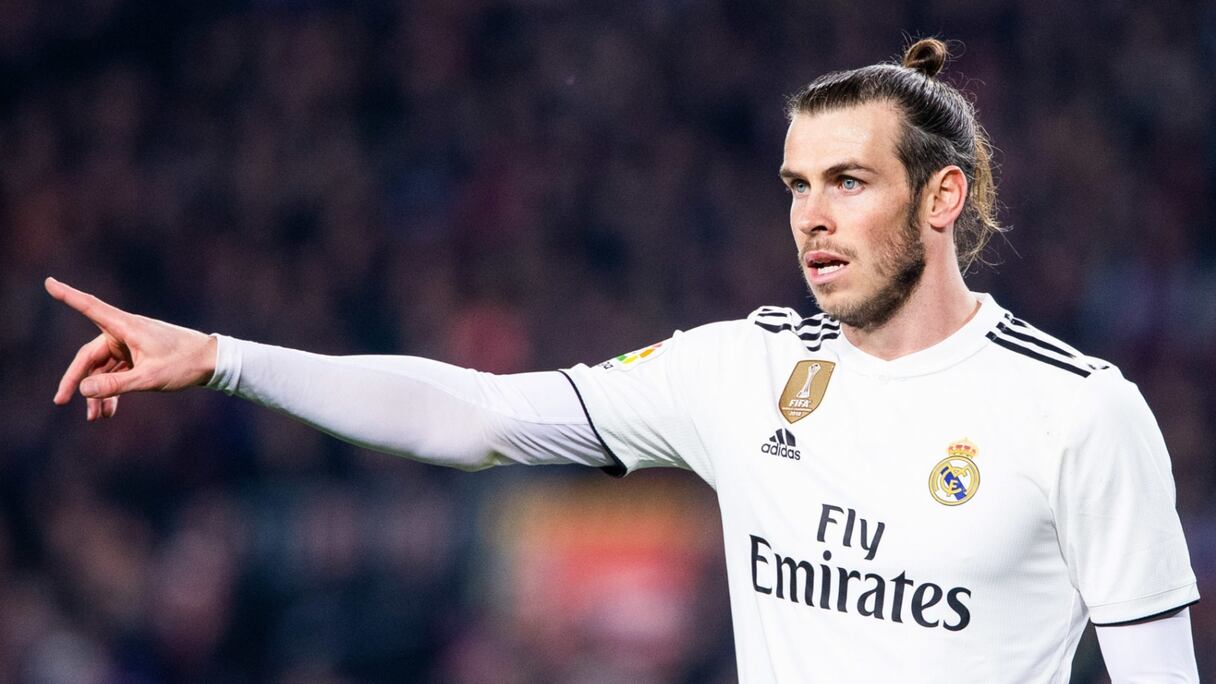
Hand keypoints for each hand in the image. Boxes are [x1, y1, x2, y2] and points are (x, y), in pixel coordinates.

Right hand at [46, 277, 217, 420]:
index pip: (90, 308)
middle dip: (76, 379)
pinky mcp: (139, 356)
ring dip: (98, 391)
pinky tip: (108, 411)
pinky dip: (112, 389)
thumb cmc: (184, 364)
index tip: (48, 282)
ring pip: (104, 368)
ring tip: (95, 418)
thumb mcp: (149, 378)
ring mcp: (131, 345)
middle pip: (90, 355)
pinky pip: (118, 372)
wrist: (213, 362)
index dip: (68, 296)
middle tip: (60, 401)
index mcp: (126, 327)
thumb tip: (84, 390)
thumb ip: (116, 385)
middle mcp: (125, 332)